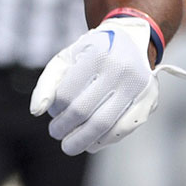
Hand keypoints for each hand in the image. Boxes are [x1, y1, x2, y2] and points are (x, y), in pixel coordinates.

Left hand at [30, 14, 185, 153]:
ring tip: (70, 145)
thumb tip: (36, 112)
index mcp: (97, 56)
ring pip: (106, 124)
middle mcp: (121, 70)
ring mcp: (138, 87)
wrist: (131, 40)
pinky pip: (124, 128)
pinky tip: (91, 143)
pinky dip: (105, 140)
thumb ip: (47, 83)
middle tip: (55, 134)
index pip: (67, 93)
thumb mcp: (66, 58)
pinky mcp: (149, 100)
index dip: (55, 109)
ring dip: (84, 139)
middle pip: (85, 111)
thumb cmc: (91, 53)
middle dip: (66, 128)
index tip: (51, 114)